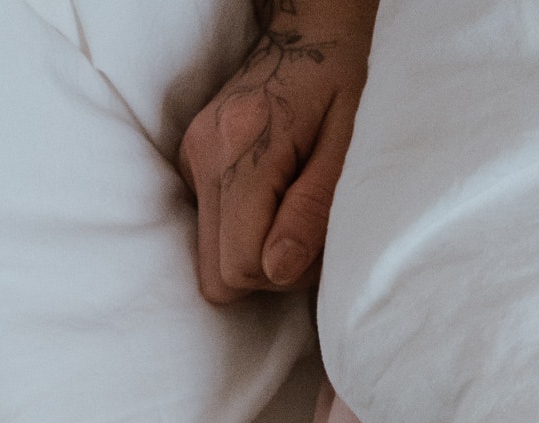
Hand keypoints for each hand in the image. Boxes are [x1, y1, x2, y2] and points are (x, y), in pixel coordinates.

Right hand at [179, 0, 378, 303]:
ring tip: (292, 211)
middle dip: (264, 272)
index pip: (239, 267)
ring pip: (209, 259)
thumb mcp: (348, 147)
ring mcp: (191, 156)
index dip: (283, 274)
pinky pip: (210, 230)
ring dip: (253, 252)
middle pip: (216, 275)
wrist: (311, 31)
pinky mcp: (190, 160)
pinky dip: (242, 230)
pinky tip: (273, 198)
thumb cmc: (345, 83)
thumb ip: (315, 210)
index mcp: (243, 148)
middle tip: (306, 233)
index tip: (316, 241)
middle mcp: (204, 154)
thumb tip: (278, 271)